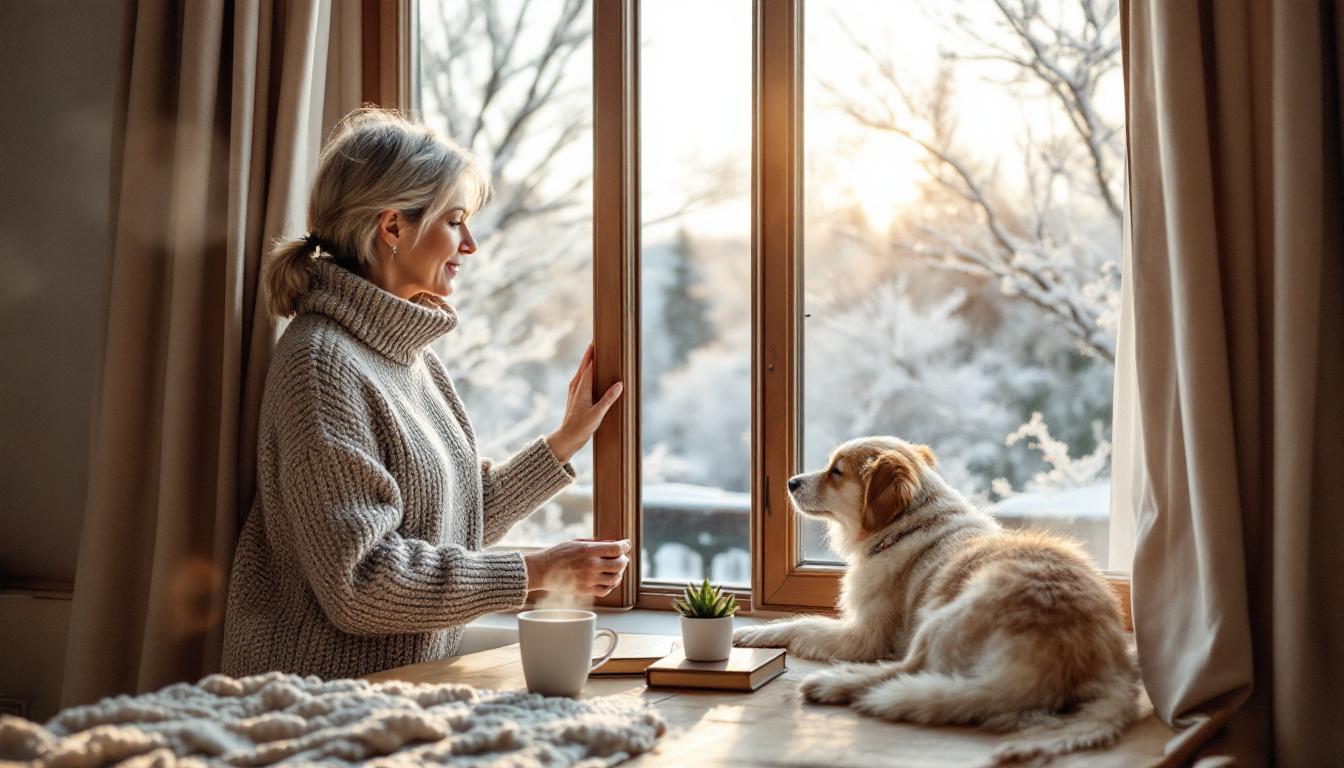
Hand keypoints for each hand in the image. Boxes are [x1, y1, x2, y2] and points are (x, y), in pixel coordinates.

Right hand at [523, 539, 631, 595]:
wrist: (542, 571)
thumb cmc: (558, 554)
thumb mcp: (576, 542)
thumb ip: (596, 543)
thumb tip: (613, 544)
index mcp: (588, 551)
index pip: (616, 549)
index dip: (625, 545)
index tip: (626, 544)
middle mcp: (591, 566)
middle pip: (619, 564)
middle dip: (624, 559)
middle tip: (623, 557)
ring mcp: (588, 580)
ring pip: (615, 578)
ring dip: (620, 572)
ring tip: (617, 568)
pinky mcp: (585, 591)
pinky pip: (606, 590)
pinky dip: (612, 585)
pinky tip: (610, 580)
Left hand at [546, 342, 623, 462]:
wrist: (567, 438)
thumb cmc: (581, 427)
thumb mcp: (597, 414)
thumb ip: (608, 398)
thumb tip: (619, 384)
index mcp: (581, 387)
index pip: (588, 364)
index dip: (594, 352)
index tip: (599, 340)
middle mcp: (576, 385)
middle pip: (584, 363)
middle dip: (591, 351)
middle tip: (598, 338)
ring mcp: (575, 389)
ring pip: (583, 369)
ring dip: (589, 359)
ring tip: (598, 350)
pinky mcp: (576, 394)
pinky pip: (583, 376)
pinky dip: (588, 369)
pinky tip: (595, 370)